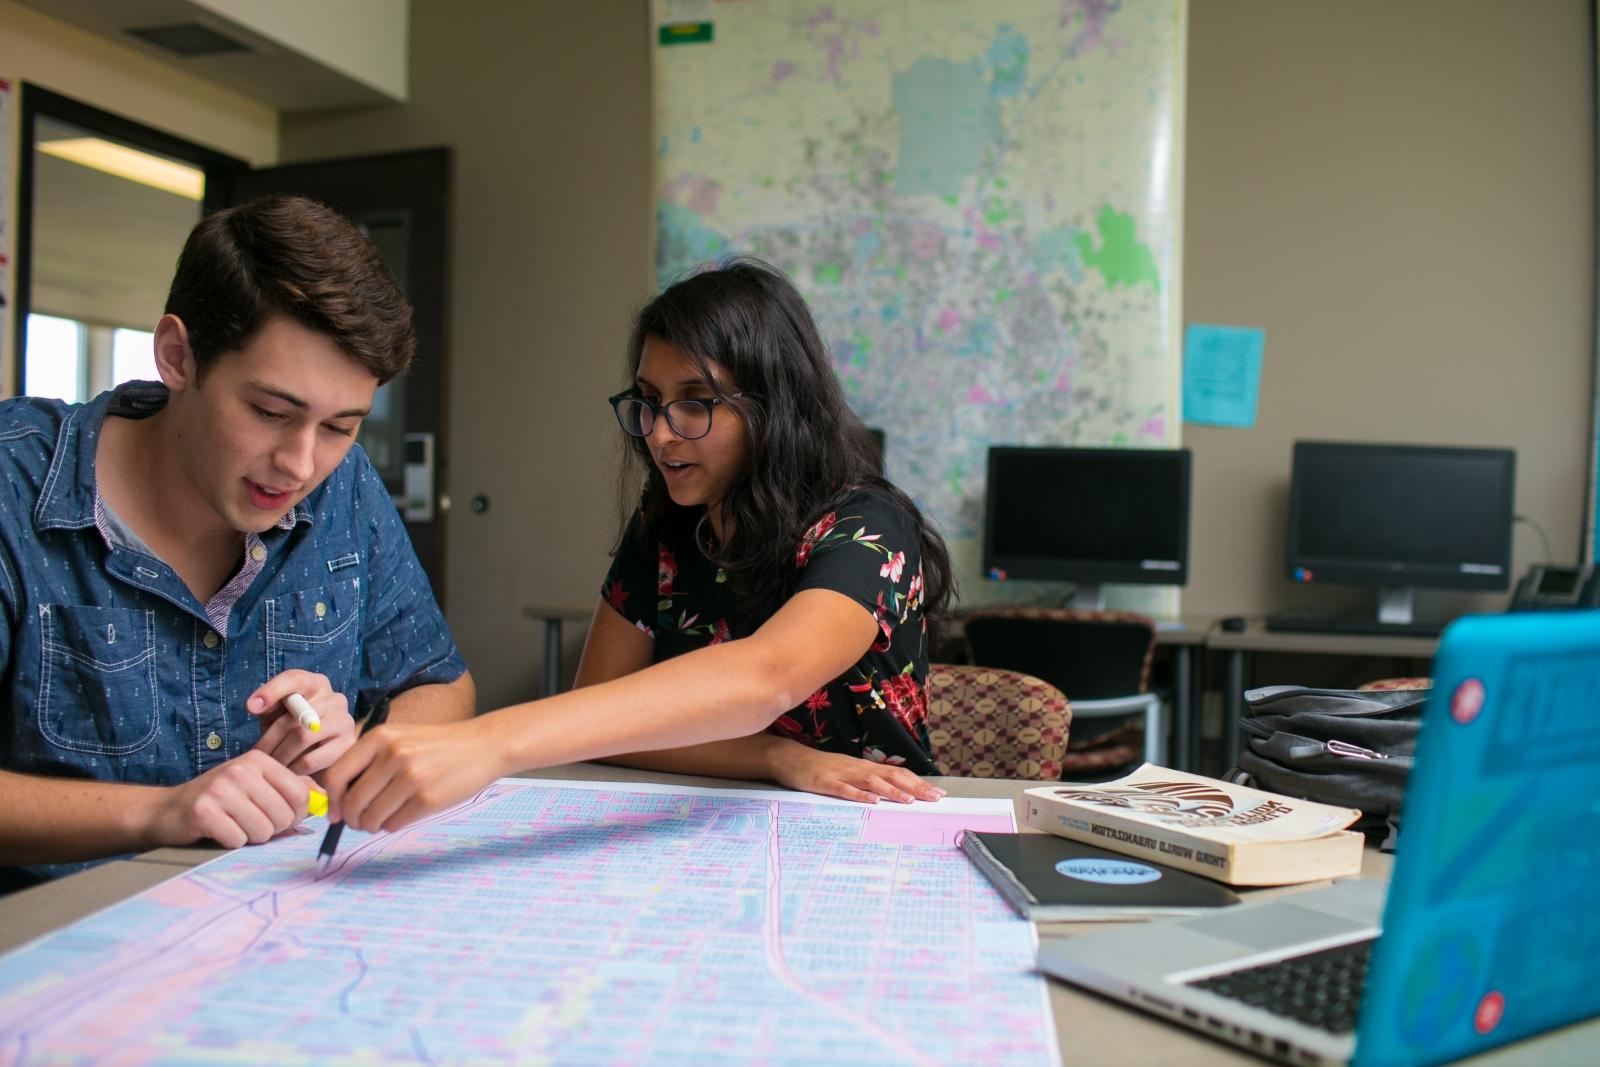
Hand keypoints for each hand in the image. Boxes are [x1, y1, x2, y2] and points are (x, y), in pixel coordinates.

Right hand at [150, 749, 315, 848]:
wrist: (168, 809)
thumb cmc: (220, 799)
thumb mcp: (255, 784)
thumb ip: (289, 788)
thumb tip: (323, 798)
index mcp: (259, 760)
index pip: (300, 794)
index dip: (295, 814)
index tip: (280, 816)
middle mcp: (241, 770)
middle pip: (283, 816)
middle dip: (271, 828)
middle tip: (250, 821)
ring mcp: (221, 790)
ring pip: (263, 831)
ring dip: (251, 836)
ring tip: (234, 824)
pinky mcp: (204, 812)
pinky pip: (238, 840)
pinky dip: (231, 842)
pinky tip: (218, 830)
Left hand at [248, 670, 355, 776]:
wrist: (315, 754)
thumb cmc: (289, 729)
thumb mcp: (275, 713)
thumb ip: (266, 704)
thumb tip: (254, 705)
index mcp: (316, 683)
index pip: (295, 679)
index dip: (272, 691)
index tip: (251, 708)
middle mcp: (336, 699)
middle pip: (295, 716)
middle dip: (270, 739)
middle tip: (256, 755)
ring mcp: (345, 722)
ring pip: (304, 737)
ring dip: (281, 755)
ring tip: (270, 764)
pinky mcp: (349, 745)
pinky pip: (313, 759)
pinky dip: (294, 769)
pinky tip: (287, 771)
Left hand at [322, 716, 505, 832]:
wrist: (483, 745)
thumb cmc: (437, 746)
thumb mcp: (400, 738)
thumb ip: (370, 762)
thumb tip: (340, 801)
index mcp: (380, 737)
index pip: (336, 776)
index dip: (331, 800)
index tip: (336, 813)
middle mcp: (393, 755)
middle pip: (352, 802)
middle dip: (352, 819)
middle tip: (359, 822)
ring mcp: (412, 777)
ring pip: (371, 817)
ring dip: (371, 825)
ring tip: (382, 818)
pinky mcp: (428, 799)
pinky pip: (394, 824)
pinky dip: (392, 825)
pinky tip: (403, 815)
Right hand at [770, 746, 946, 804]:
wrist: (789, 757)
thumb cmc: (820, 768)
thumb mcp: (847, 772)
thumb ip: (867, 780)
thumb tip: (891, 791)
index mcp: (864, 767)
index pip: (897, 773)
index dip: (918, 783)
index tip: (937, 794)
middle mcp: (857, 768)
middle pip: (891, 775)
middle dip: (914, 787)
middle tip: (934, 798)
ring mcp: (841, 774)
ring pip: (871, 781)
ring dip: (892, 791)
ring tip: (909, 800)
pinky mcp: (825, 782)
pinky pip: (845, 790)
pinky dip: (860, 795)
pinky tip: (872, 801)